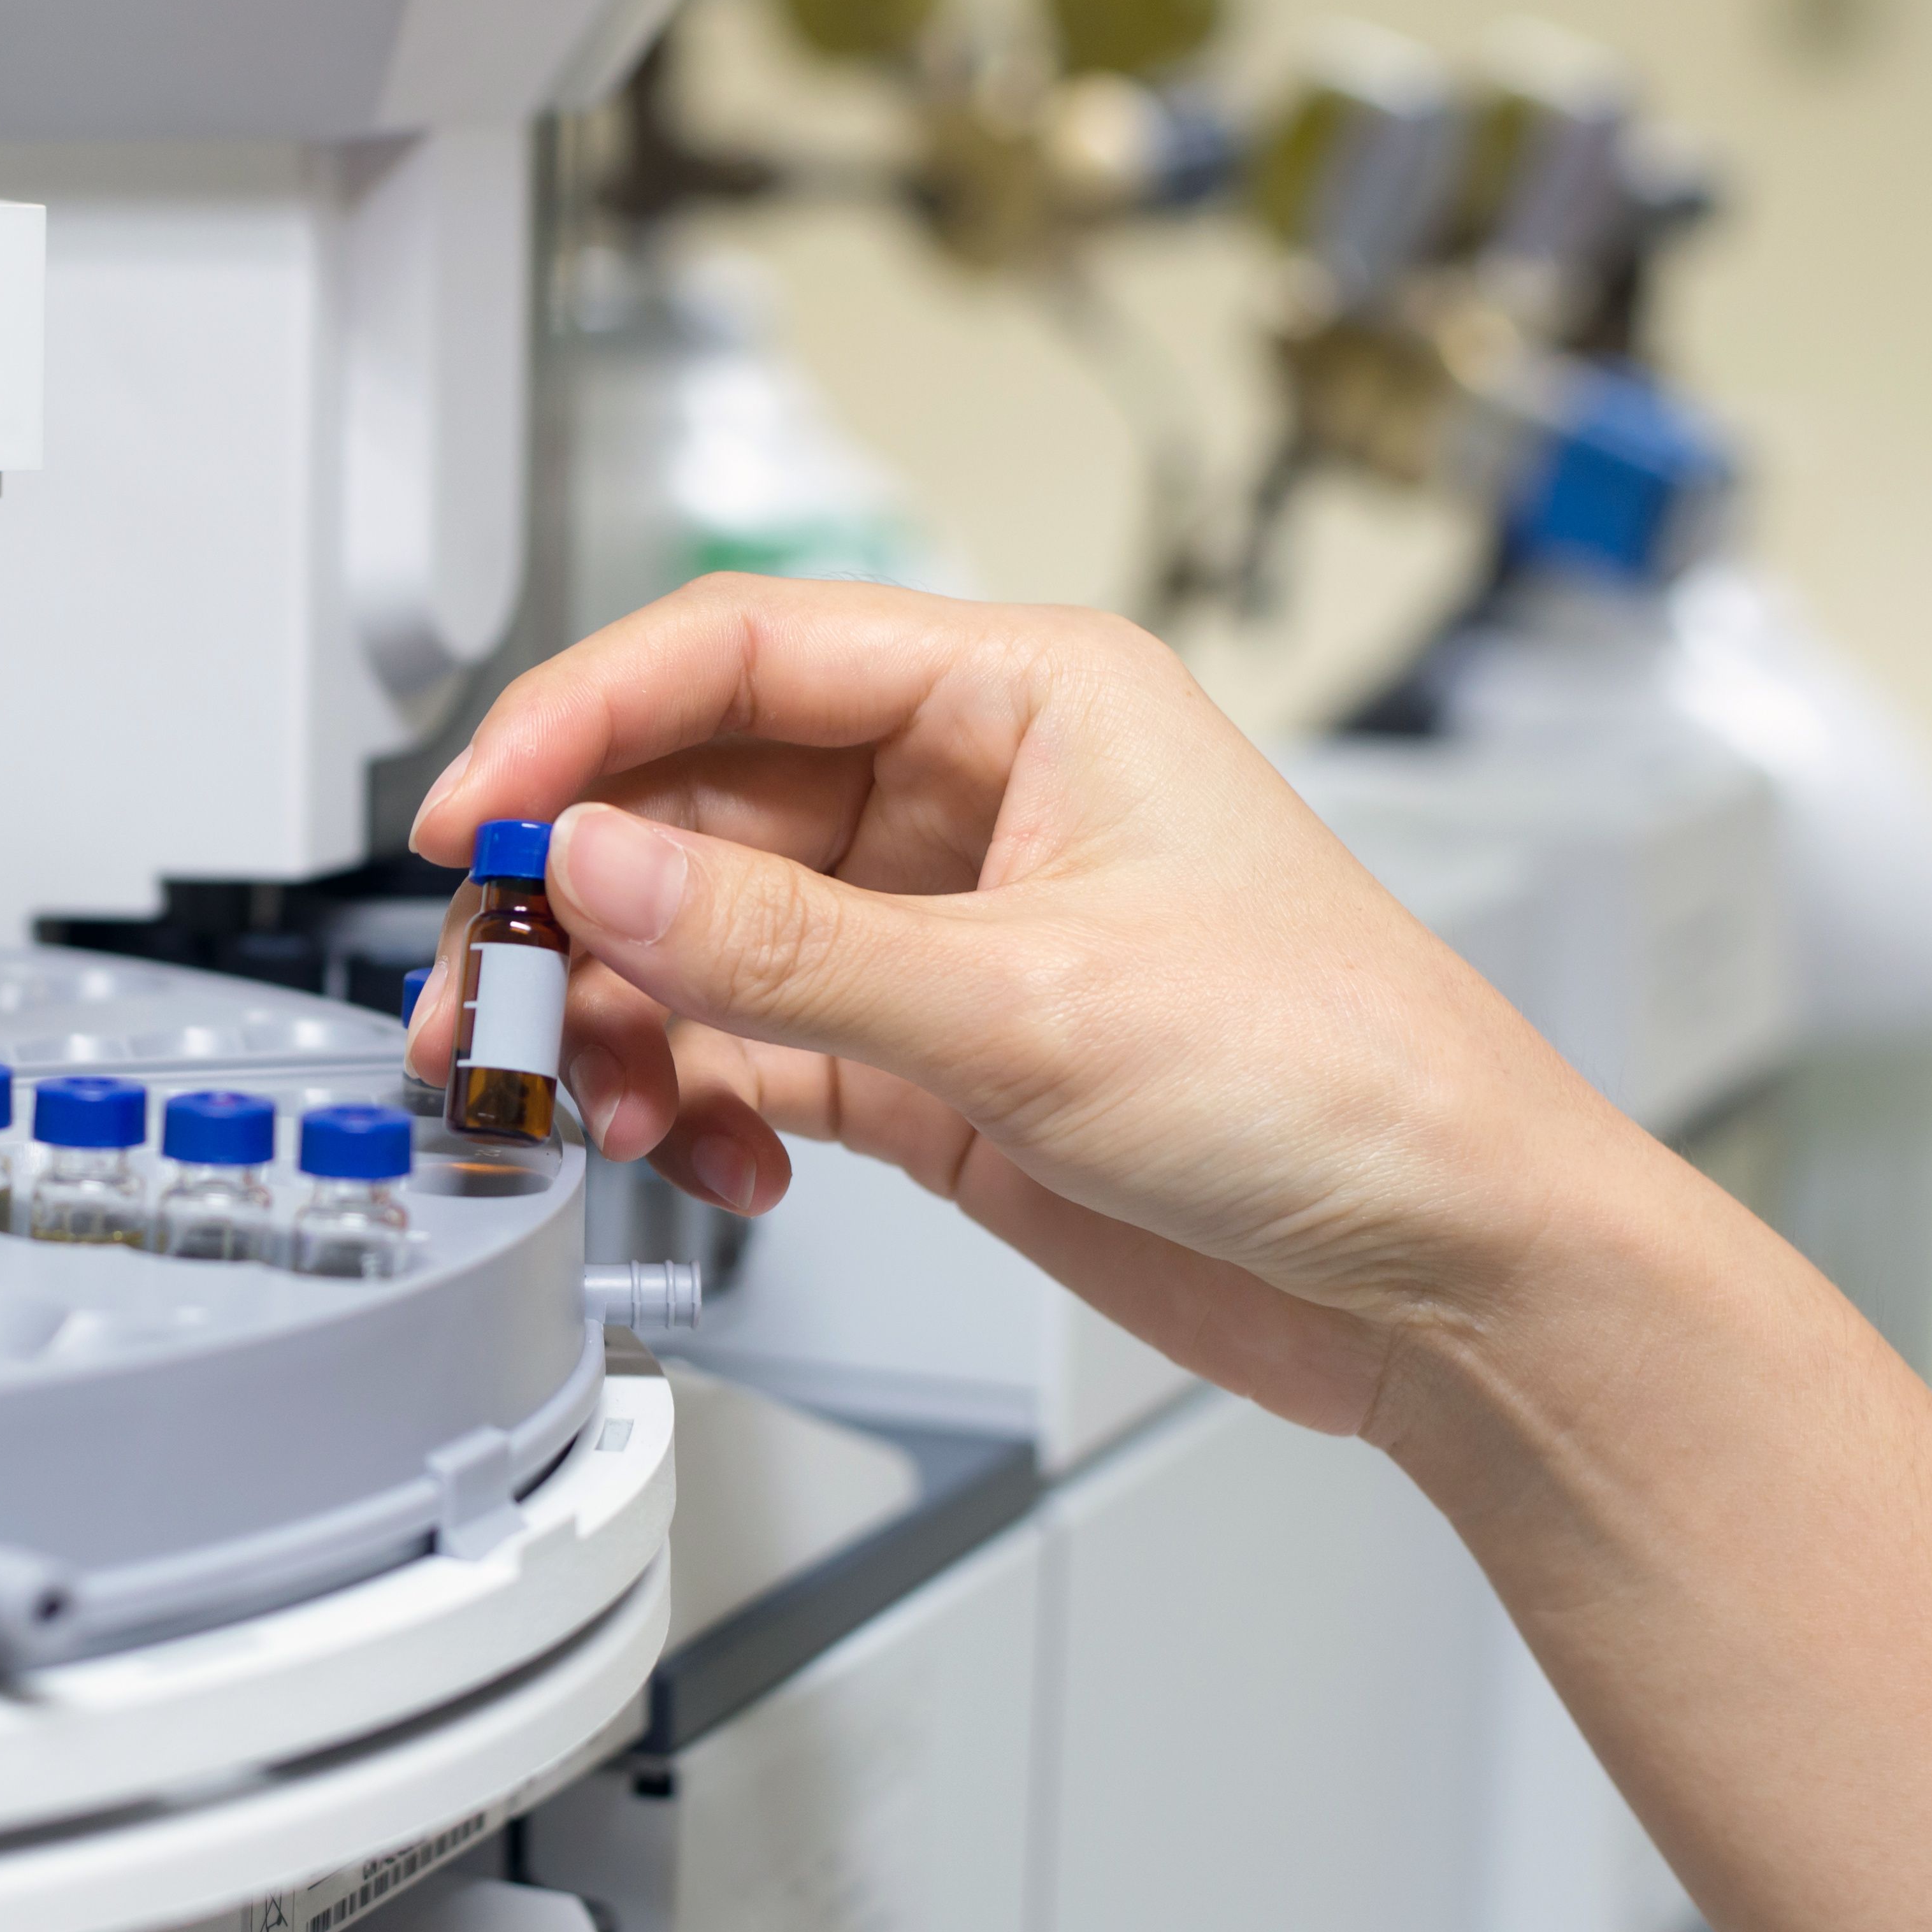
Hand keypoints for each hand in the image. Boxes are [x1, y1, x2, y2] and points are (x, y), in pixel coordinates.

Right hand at [404, 575, 1655, 1438]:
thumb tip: (594, 869)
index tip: (476, 817)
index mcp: (1021, 698)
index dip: (581, 723)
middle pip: (692, 800)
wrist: (1455, 1278)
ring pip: (702, 936)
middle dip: (578, 900)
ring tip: (589, 1101)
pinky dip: (696, 1100)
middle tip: (490, 995)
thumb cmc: (1347, 1086)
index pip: (737, 653)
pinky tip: (706, 1153)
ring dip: (621, 1019)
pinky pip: (749, 1048)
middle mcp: (969, 795)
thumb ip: (783, 943)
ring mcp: (939, 929)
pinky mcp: (929, 1057)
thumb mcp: (1033, 1004)